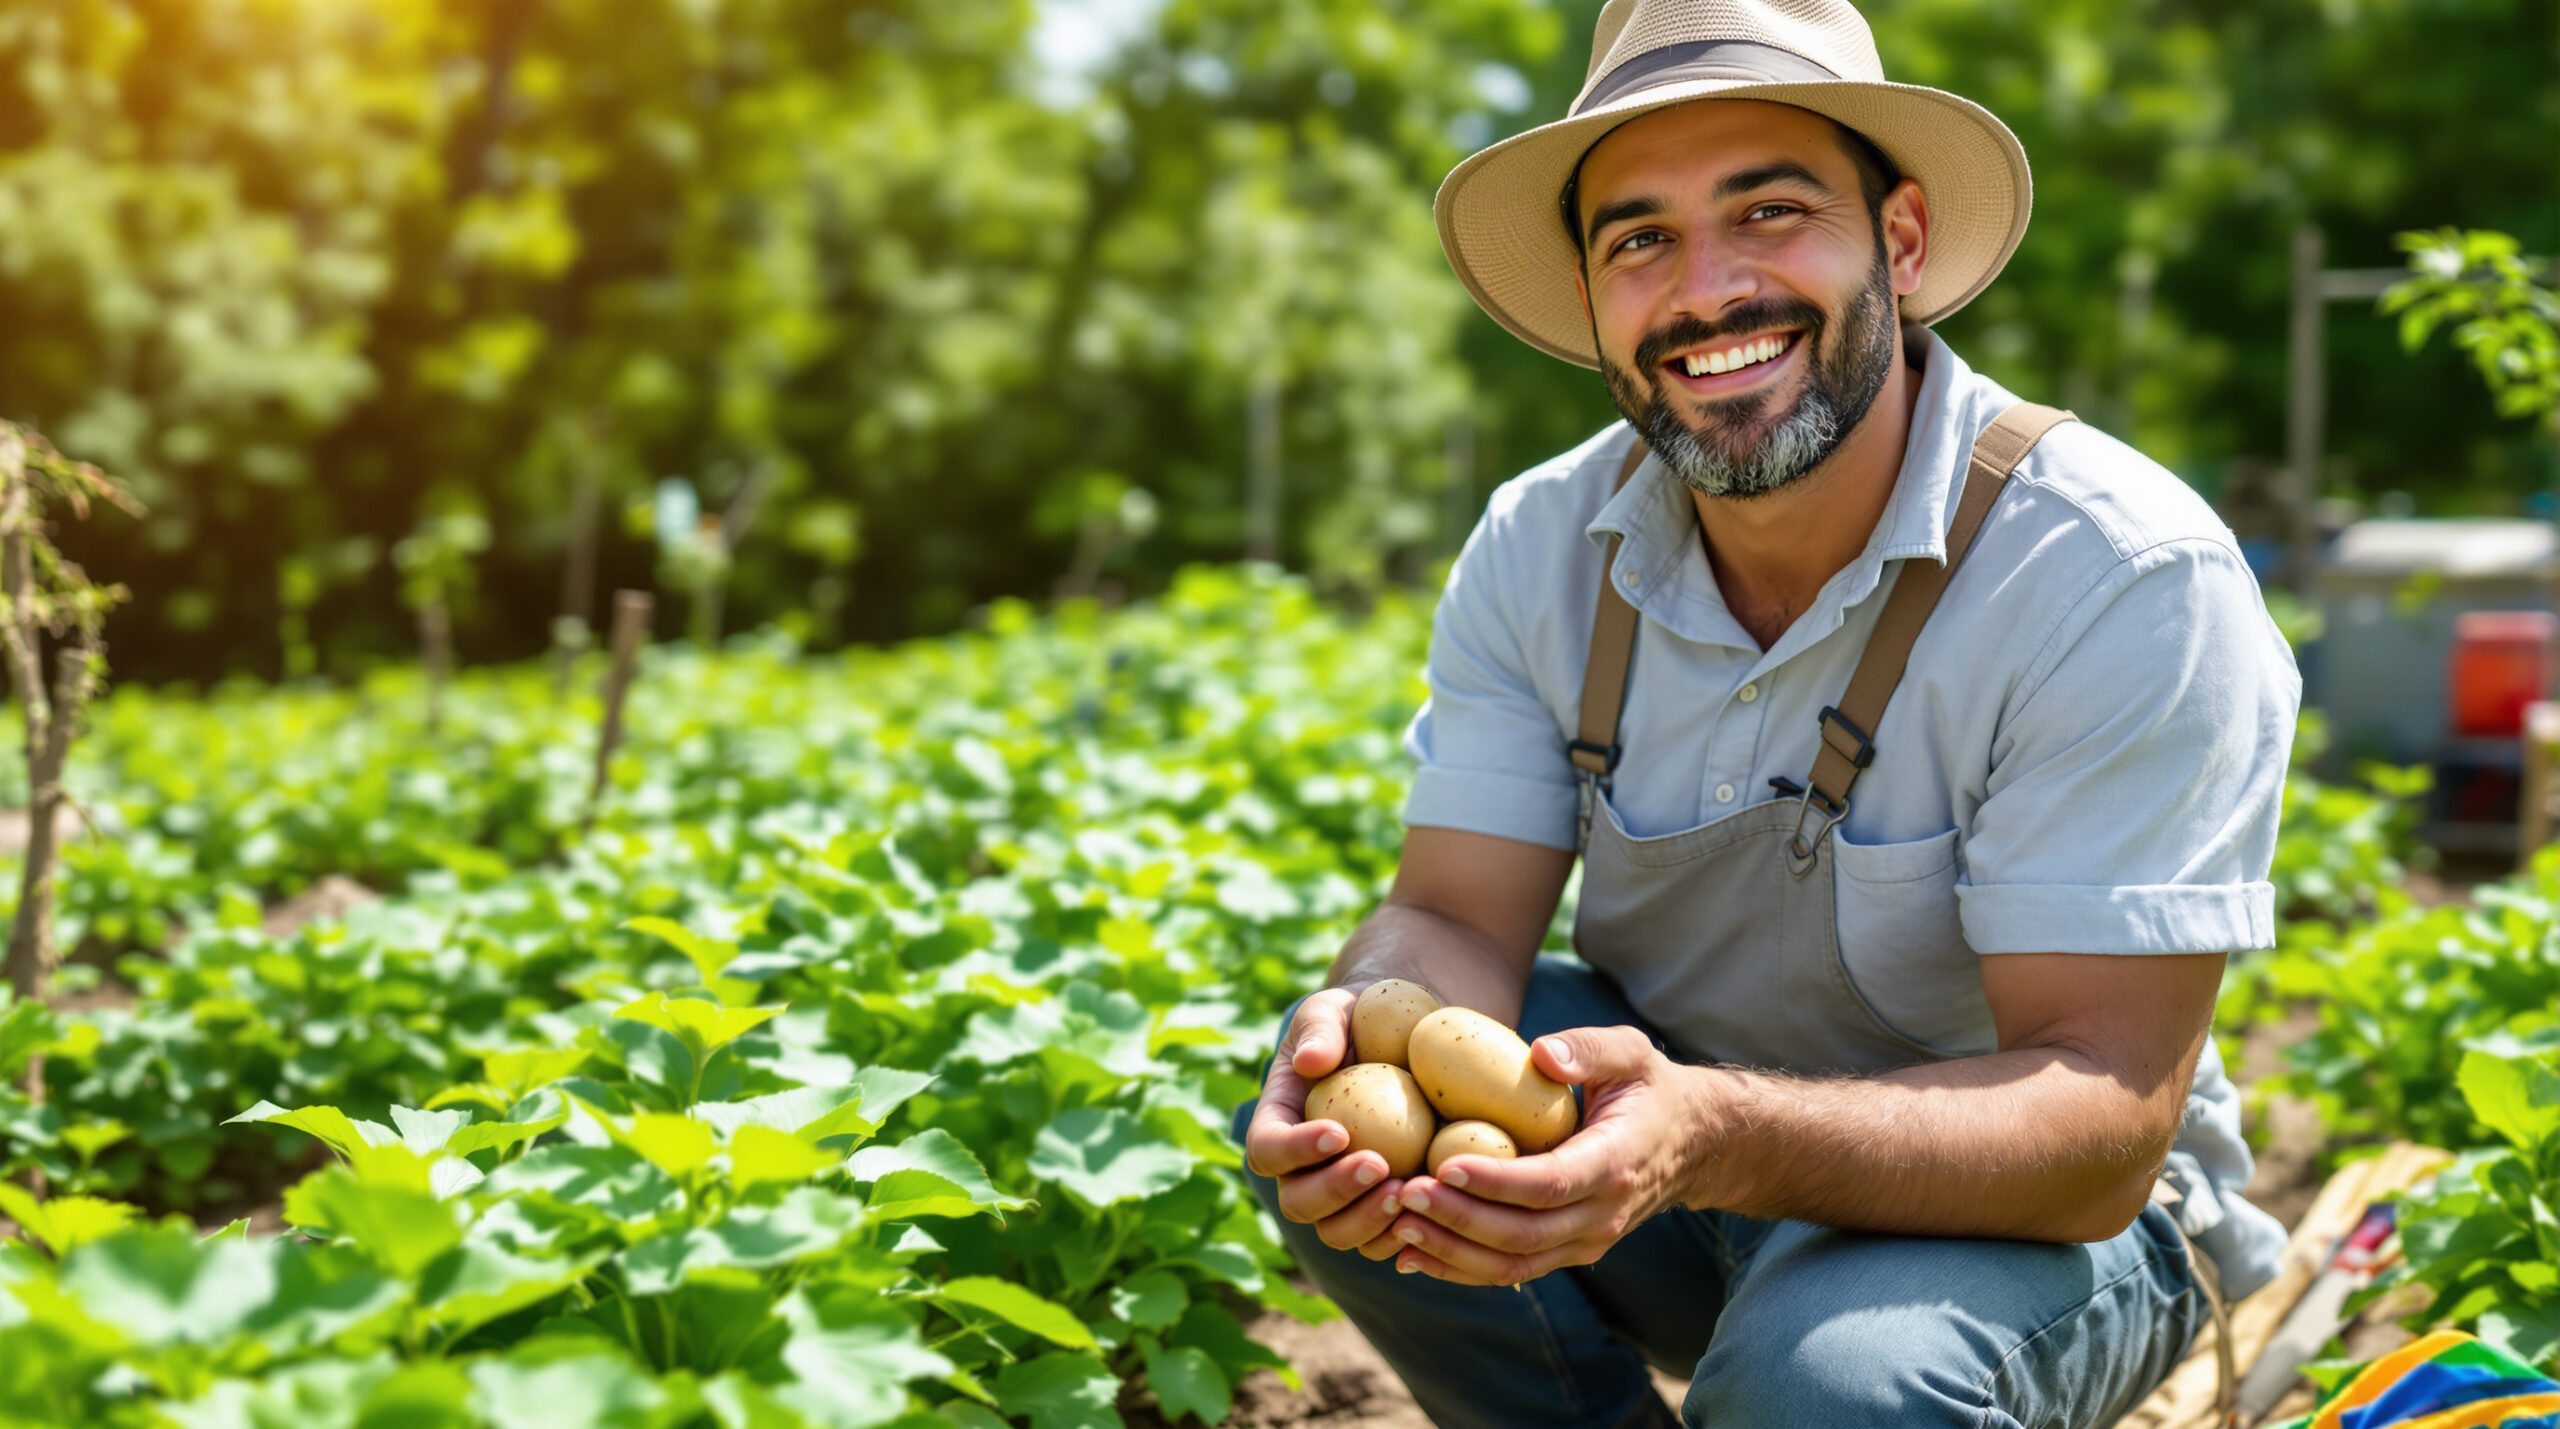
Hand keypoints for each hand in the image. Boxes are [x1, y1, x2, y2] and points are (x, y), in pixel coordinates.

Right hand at [1243, 987, 1409, 1260]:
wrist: (1407, 1040)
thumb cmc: (1363, 1017)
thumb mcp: (1337, 1009)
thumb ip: (1320, 1029)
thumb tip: (1309, 1062)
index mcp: (1279, 1121)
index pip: (1267, 1149)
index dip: (1295, 1151)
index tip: (1339, 1133)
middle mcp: (1302, 1169)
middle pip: (1298, 1203)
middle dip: (1336, 1192)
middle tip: (1381, 1166)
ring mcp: (1341, 1195)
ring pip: (1338, 1233)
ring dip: (1369, 1220)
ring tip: (1409, 1190)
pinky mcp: (1380, 1207)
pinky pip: (1383, 1239)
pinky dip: (1403, 1234)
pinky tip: (1435, 1208)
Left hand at [1382, 1025, 1715, 1286]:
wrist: (1691, 1144)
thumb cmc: (1649, 1088)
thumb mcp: (1632, 1052)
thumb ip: (1589, 1048)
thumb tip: (1539, 1054)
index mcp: (1615, 1164)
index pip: (1550, 1184)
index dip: (1496, 1182)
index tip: (1442, 1166)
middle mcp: (1602, 1215)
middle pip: (1523, 1234)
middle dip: (1457, 1220)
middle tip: (1402, 1193)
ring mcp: (1586, 1242)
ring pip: (1513, 1265)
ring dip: (1451, 1251)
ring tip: (1396, 1225)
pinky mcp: (1569, 1252)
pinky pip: (1512, 1271)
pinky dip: (1460, 1268)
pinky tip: (1412, 1254)